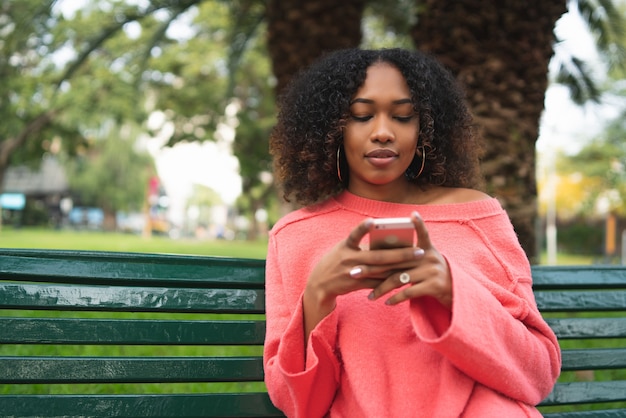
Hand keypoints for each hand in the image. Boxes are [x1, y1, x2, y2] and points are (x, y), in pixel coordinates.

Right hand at [305, 218, 420, 305]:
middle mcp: (349, 259)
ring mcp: (354, 273)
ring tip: (416, 263)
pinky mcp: (357, 285)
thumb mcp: (342, 249)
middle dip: (401, 254)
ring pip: (381, 271)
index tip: (372, 220)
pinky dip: (390, 280)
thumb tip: (388, 244)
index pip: (354, 235)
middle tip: (419, 251)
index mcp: (345, 246)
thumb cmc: (335, 260)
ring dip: (400, 267)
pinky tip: (404, 277)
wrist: (320, 283)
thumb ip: (361, 246)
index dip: (362, 228)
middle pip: (379, 257)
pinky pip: (377, 283)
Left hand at [366, 211, 451, 308]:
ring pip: (399, 279)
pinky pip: (409, 291)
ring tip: (370, 296)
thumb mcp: (425, 261)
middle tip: (355, 273)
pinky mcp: (433, 286)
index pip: (423, 233)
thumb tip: (380, 254)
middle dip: (372, 268)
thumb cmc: (432, 274)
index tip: (413, 214)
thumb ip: (408, 257)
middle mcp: (430, 258)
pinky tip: (386, 302)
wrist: (454, 293)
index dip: (418, 224)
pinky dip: (396, 298)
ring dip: (381, 289)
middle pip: (395, 261)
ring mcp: (432, 271)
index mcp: (427, 249)